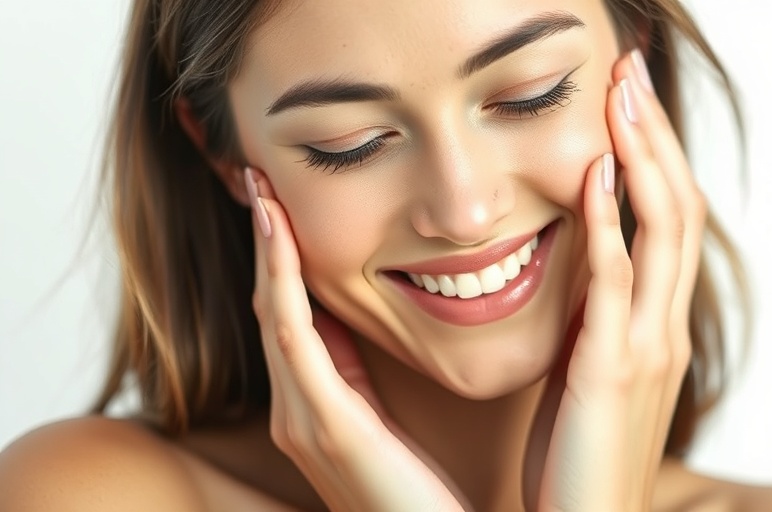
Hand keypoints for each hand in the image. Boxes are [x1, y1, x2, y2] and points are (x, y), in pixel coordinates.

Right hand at [246, 170, 469, 511]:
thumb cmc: (422, 493)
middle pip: (269, 307)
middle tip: (258, 181)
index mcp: (314, 406)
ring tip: (261, 192)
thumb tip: (358, 324)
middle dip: (264, 244)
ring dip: (267, 249)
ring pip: (273, 313)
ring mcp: (302, 418)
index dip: (279, 260)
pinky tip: (278, 234)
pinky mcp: (324, 424)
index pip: (287, 317)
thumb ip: (361, 379)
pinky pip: (293, 336)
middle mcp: (295, 409)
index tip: (278, 204)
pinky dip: (282, 281)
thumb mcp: (384, 424)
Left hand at [525, 50, 701, 510]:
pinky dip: (613, 224)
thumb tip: (575, 267)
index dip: (652, 157)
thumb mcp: (588, 373)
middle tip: (630, 72)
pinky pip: (619, 283)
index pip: (666, 222)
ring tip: (622, 96)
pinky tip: (598, 174)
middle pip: (676, 208)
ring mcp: (646, 346)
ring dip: (643, 157)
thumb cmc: (578, 453)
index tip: (626, 103)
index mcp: (654, 325)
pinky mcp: (613, 369)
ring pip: (663, 231)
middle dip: (655, 136)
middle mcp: (663, 326)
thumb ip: (592, 320)